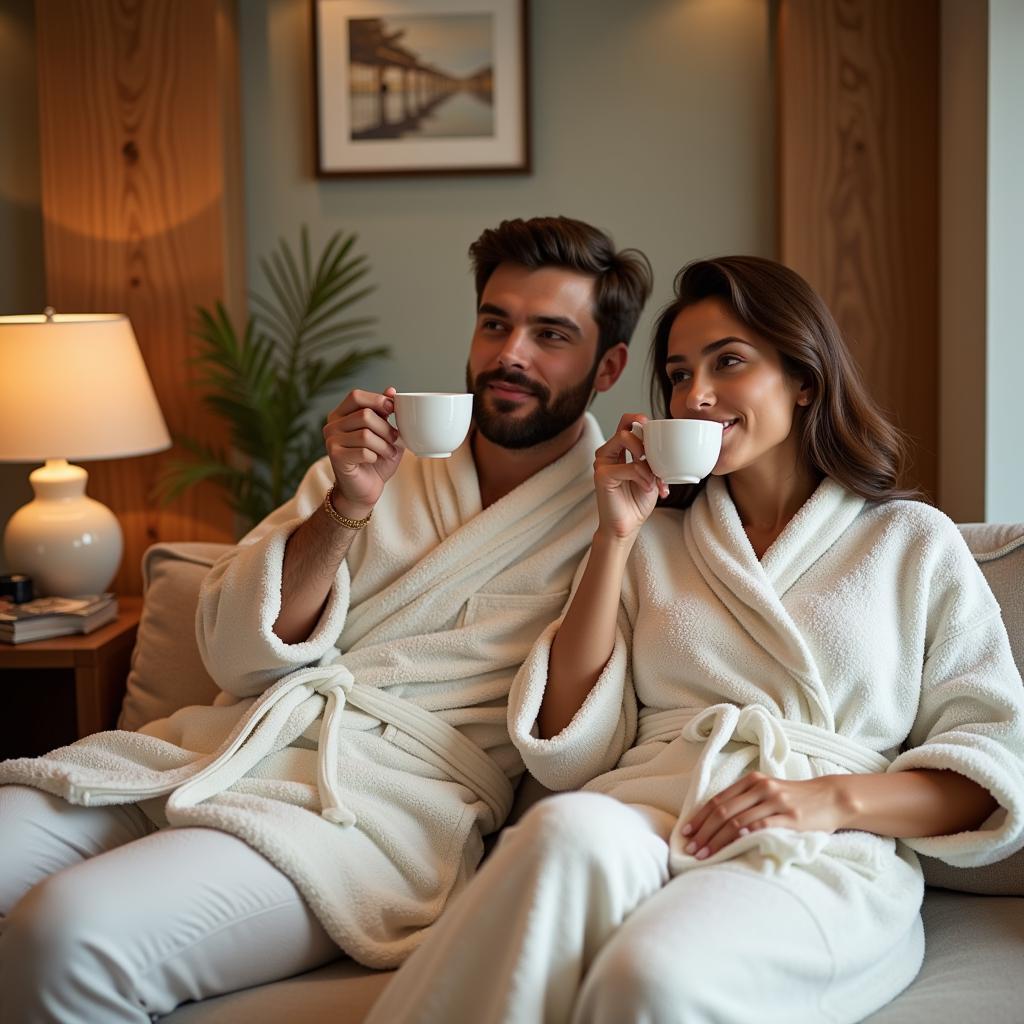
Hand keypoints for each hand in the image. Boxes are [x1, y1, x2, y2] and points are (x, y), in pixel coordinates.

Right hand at [322, 388, 404, 516]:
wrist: (365, 489)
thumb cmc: (375, 460)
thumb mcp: (384, 432)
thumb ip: (385, 412)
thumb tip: (391, 390)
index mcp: (341, 414)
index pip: (356, 396)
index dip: (377, 400)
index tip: (392, 410)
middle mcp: (332, 425)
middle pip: (365, 415)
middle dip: (386, 428)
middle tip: (394, 439)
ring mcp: (331, 441)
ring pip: (366, 434)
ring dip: (384, 445)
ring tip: (388, 452)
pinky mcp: (335, 457)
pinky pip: (364, 451)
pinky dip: (376, 456)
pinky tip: (375, 461)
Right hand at [592, 414, 668, 540]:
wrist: (628, 525)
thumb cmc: (638, 501)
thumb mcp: (651, 473)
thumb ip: (652, 457)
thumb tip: (665, 444)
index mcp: (618, 450)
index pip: (626, 423)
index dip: (640, 420)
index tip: (656, 430)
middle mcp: (607, 453)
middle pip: (624, 427)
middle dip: (645, 439)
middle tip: (654, 458)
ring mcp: (602, 463)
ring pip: (623, 438)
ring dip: (645, 458)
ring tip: (652, 476)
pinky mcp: (602, 475)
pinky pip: (628, 466)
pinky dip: (642, 476)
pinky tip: (648, 487)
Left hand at [680, 772, 849, 859]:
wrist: (831, 797)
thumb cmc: (795, 798)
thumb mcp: (768, 792)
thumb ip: (746, 801)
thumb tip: (716, 822)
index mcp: (752, 780)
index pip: (718, 801)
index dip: (699, 818)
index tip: (685, 834)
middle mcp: (761, 788)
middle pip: (723, 812)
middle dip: (704, 832)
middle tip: (691, 850)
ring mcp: (775, 801)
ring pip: (738, 822)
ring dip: (718, 841)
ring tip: (705, 856)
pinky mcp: (790, 818)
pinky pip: (761, 826)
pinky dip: (744, 837)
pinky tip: (732, 847)